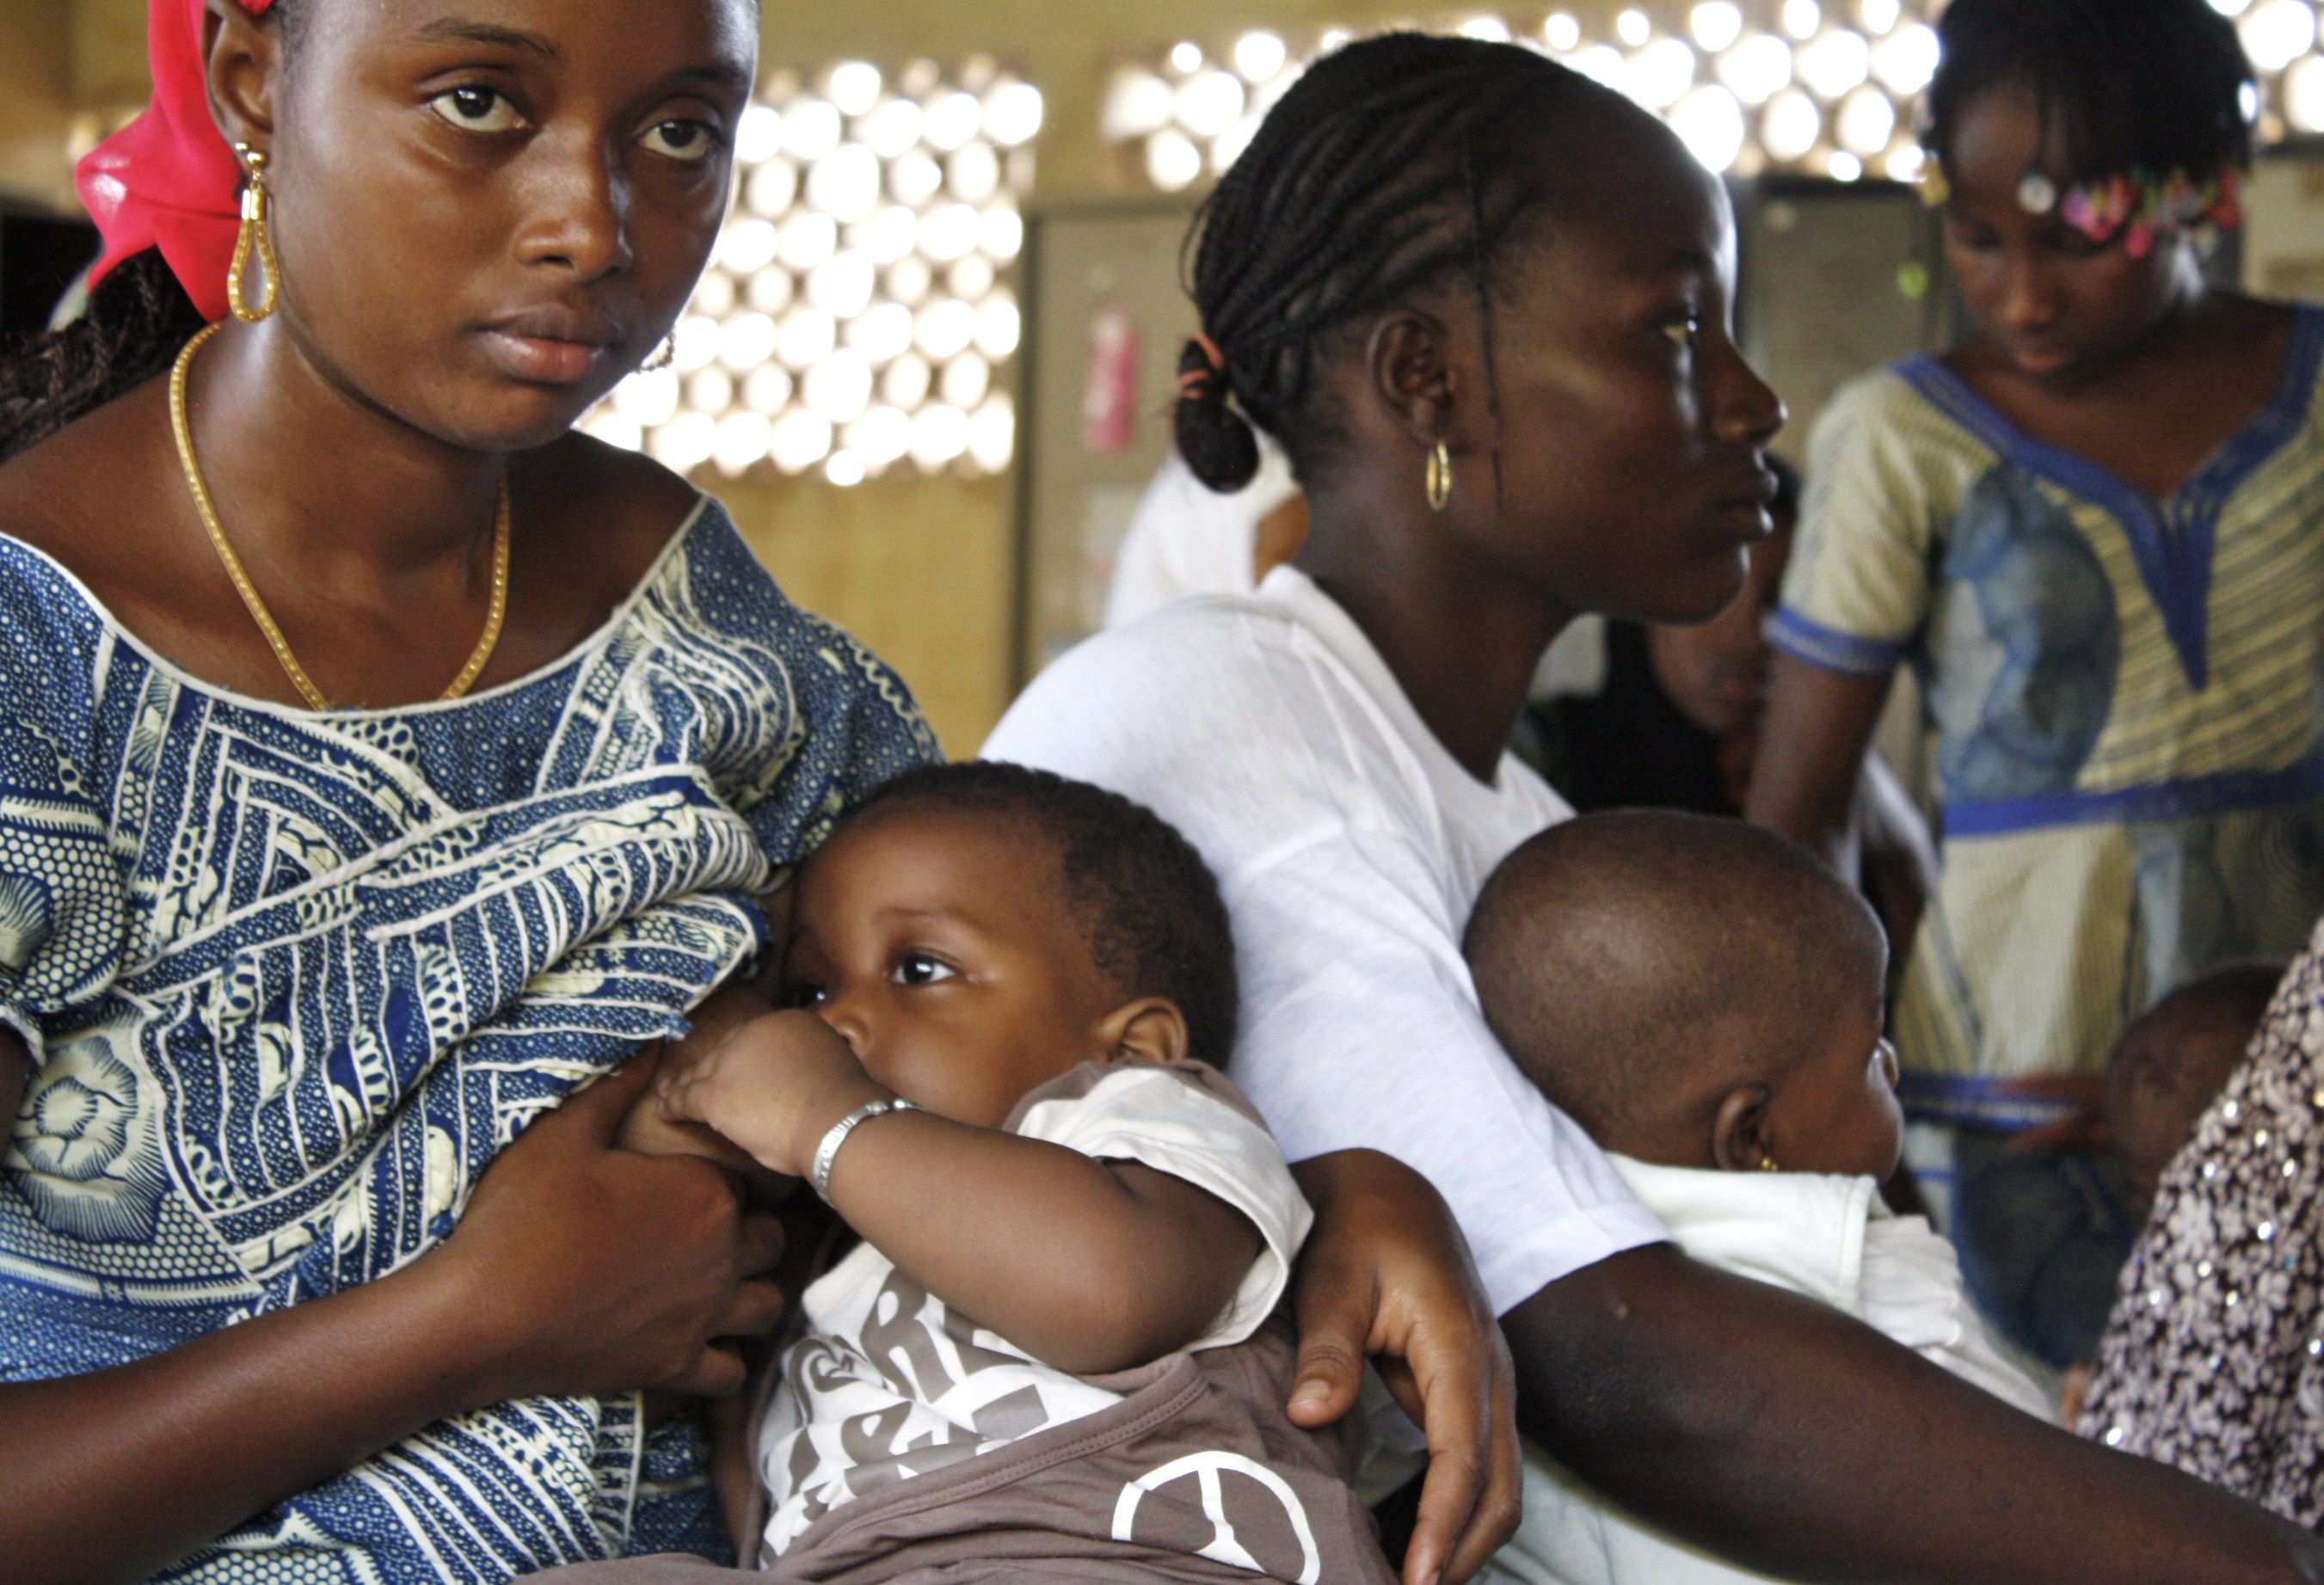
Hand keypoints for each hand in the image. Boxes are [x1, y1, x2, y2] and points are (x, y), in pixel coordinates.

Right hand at [444, 1056, 787, 1400]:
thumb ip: (617, 1086)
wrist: (480, 1311)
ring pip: (768, 1306)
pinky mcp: (674, 1367)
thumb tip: (653, 1038)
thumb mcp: (564, 1135)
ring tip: (720, 1285)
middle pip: (773, 1242)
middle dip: (751, 1234)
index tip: (690, 1188)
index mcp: (704, 1194)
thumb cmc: (523, 1216)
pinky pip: (731, 1374)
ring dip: (752, 1294)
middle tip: (707, 1233)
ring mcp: (702, 1316)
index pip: (745, 1184)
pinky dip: (724, 1361)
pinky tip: (700, 1344)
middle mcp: (720, 1255)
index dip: (722, 1184)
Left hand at [656, 1009, 884, 1178]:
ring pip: (701, 1072)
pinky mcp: (714, 1093)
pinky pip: (685, 1099)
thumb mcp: (834, 1063)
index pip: (754, 1037)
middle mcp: (755, 1032)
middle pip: (724, 1051)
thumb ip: (812, 1060)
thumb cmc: (845, 1106)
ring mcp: (731, 1061)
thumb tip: (809, 1073)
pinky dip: (671, 1106)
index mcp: (788, 1021)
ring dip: (683, 1085)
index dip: (741, 1055)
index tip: (737, 1067)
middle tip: (695, 1079)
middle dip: (710, 1067)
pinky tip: (663, 1112)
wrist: (837, 1122)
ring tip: (667, 1093)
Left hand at [1288, 1151, 1519, 1584]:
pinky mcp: (1469, 1392)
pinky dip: (1456, 1514)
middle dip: (1460, 1553)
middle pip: (1500, 1489)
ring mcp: (1488, 1384)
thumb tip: (1309, 1415)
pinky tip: (1409, 1543)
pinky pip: (1479, 1468)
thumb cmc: (1356, 1227)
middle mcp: (1490, 1372)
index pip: (1464, 1457)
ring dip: (1462, 1541)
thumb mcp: (1333, 1276)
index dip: (1441, 1525)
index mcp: (1461, 1345)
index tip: (1412, 1580)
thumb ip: (1327, 1347)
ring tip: (1407, 1582)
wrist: (1385, 1188)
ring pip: (1500, 1486)